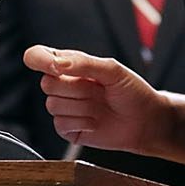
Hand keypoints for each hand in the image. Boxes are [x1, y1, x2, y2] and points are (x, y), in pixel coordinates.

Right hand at [25, 46, 165, 152]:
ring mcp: (65, 107)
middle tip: (97, 90)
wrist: (145, 121)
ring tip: (100, 106)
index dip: (38, 60)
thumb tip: (56, 64)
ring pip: (53, 105)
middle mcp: (64, 85)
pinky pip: (60, 124)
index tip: (53, 66)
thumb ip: (83, 64)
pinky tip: (95, 121)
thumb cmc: (132, 92)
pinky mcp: (67, 129)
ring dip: (82, 107)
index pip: (39, 56)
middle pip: (47, 84)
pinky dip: (81, 123)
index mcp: (70, 65)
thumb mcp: (112, 70)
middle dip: (75, 88)